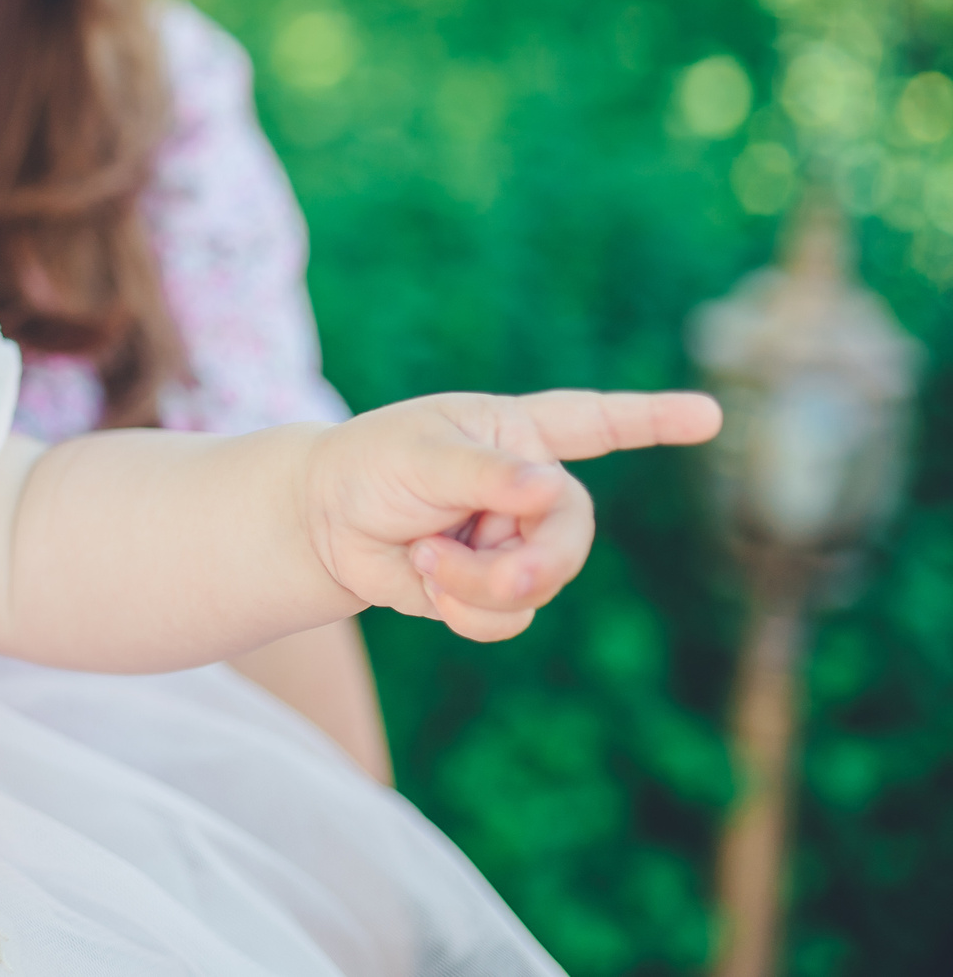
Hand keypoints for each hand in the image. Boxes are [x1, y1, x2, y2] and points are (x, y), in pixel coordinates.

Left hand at [303, 391, 721, 641]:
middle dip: (533, 563)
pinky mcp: (490, 590)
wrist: (323, 522)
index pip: (597, 423)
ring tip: (428, 559)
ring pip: (541, 584)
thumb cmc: (372, 465)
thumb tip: (551, 489)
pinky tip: (430, 586)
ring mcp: (513, 542)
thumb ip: (485, 472)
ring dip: (481, 585)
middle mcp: (527, 488)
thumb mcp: (420, 455)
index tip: (710, 416)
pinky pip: (510, 619)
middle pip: (572, 533)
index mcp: (518, 433)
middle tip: (485, 573)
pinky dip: (469, 612)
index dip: (654, 419)